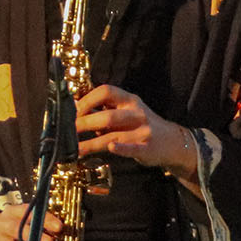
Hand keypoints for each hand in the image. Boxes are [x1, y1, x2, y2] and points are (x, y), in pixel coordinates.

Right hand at [0, 203, 60, 240]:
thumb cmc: (7, 226)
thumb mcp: (20, 218)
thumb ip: (37, 223)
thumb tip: (58, 231)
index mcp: (12, 213)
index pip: (29, 212)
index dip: (44, 219)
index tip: (58, 227)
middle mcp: (1, 226)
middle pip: (15, 229)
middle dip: (32, 237)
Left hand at [75, 85, 197, 173]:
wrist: (172, 141)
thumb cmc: (142, 125)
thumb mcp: (128, 110)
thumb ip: (105, 109)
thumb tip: (75, 108)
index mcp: (129, 100)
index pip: (106, 91)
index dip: (87, 100)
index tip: (72, 111)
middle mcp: (137, 112)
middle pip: (107, 115)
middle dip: (84, 124)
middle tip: (68, 132)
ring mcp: (143, 130)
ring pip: (113, 135)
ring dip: (91, 143)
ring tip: (75, 149)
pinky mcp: (147, 148)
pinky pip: (133, 148)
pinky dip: (122, 148)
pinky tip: (111, 148)